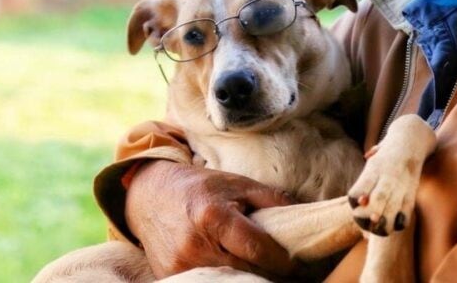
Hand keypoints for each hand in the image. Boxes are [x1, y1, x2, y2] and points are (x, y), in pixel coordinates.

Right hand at [125, 160, 297, 278]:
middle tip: (285, 272)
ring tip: (262, 271)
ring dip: (247, 278)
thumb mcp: (238, 183)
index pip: (256, 249)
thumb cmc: (201, 187)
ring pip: (227, 280)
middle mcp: (195, 244)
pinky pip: (205, 282)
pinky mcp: (170, 275)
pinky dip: (224, 278)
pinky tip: (235, 271)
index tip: (296, 264)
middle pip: (244, 271)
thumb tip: (304, 214)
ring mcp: (180, 264)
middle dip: (267, 273)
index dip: (281, 260)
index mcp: (213, 216)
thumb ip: (272, 198)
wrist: (151, 195)